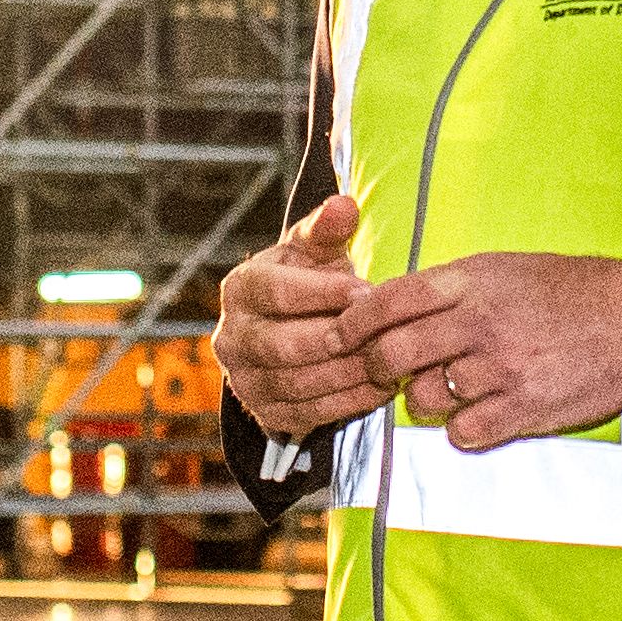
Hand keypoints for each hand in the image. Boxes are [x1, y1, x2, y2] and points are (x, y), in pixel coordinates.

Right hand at [213, 194, 386, 437]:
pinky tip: (381, 389)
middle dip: (339, 341)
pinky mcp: (265, 413)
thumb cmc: (305, 280)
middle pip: (284, 345)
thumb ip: (327, 228)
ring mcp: (244, 379)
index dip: (323, 294)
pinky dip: (347, 403)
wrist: (289, 328)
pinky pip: (307, 415)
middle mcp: (231, 337)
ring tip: (390, 363)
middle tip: (384, 335)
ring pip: (297, 383)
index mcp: (241, 289)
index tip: (368, 293)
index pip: (277, 293)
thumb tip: (345, 205)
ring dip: (348, 376)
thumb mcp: (314, 250)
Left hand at [338, 252, 621, 451]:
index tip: (344, 333)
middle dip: (375, 366)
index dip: (354, 320)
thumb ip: (450, 287)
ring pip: (421, 398)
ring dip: (421, 399)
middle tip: (382, 371)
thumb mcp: (504, 268)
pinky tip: (477, 413)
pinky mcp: (523, 409)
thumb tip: (394, 302)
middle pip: (391, 353)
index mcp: (470, 283)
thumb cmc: (569, 291)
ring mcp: (500, 369)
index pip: (388, 300)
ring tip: (444, 389)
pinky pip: (463, 432)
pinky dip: (461, 428)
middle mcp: (478, 324)